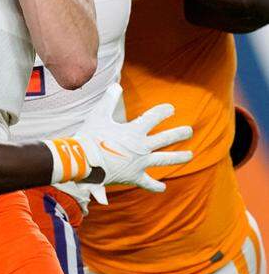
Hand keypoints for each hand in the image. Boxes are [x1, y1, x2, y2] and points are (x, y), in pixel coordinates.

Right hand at [73, 84, 192, 203]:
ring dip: (179, 157)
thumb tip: (116, 85)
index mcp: (134, 131)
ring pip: (164, 160)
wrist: (83, 161)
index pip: (153, 117)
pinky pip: (147, 182)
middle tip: (189, 131)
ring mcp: (140, 163)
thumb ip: (108, 100)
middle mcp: (141, 147)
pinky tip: (162, 187)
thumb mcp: (98, 115)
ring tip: (190, 156)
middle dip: (179, 134)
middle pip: (166, 139)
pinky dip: (155, 186)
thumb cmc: (89, 137)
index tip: (171, 109)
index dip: (163, 111)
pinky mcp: (133, 177)